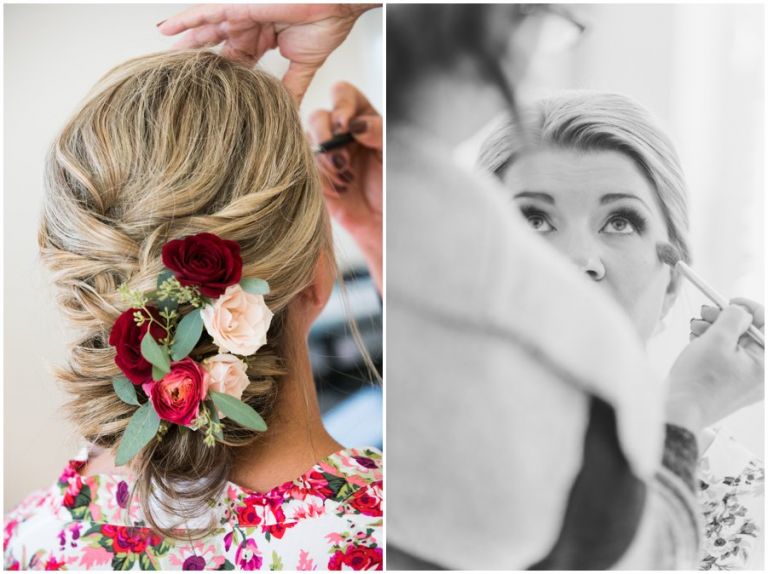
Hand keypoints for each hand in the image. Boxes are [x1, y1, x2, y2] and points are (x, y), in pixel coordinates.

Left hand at [157, 4, 374, 101]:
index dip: (223, 75)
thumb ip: (291, 88)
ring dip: (185, 41)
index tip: (208, 93)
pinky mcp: (240, 5)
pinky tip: (167, 30)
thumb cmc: (326, 24)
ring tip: (164, 56)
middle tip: (177, 74)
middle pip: (216, 45)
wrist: (338, 5)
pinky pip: (206, 12)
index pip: (236, 61)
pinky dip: (186, 20)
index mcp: (263, 39)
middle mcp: (249, 26)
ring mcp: (243, 14)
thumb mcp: (303, 66)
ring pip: (206, 29)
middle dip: (198, 58)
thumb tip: (288, 114)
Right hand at [307, 82, 381, 292]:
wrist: (381, 222)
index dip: (341, 104)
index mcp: (360, 117)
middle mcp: (339, 132)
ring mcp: (323, 153)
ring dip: (325, 157)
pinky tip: (340, 189)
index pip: (343, 94)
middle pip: (318, 115)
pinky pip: (303, 166)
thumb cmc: (390, 185)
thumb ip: (378, 133)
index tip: (347, 124)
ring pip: (307, 140)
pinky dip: (321, 176)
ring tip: (346, 176)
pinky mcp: (312, 175)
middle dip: (327, 133)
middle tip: (343, 157)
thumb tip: (357, 124)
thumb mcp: (389, 154)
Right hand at [666, 300, 763, 435]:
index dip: (749, 308)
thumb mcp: (717, 338)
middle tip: (706, 313)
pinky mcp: (732, 386)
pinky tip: (697, 343)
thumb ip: (734, 318)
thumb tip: (741, 311)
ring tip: (695, 329)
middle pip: (750, 335)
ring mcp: (748, 382)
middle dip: (726, 320)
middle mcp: (762, 375)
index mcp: (766, 364)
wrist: (680, 411)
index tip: (730, 302)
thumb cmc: (698, 380)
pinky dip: (713, 347)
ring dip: (716, 332)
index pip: (767, 325)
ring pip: (737, 346)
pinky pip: (729, 359)